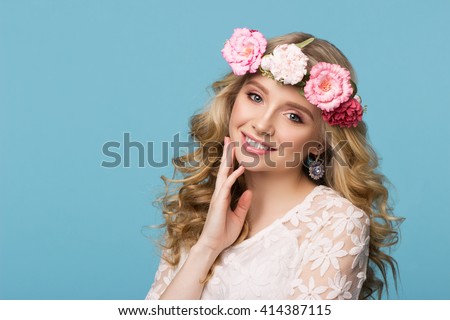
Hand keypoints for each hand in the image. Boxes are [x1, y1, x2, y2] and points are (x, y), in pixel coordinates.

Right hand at [196, 136, 252, 254]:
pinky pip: (227, 185)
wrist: (213, 244)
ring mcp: (218, 196)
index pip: (227, 174)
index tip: (234, 148)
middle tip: (229, 138)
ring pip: (223, 173)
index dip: (230, 161)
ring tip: (231, 145)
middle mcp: (220, 192)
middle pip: (223, 168)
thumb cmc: (224, 232)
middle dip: (227, 153)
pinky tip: (240, 168)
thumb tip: (250, 192)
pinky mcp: (219, 202)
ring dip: (228, 159)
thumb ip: (243, 204)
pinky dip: (233, 176)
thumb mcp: (239, 217)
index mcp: (224, 195)